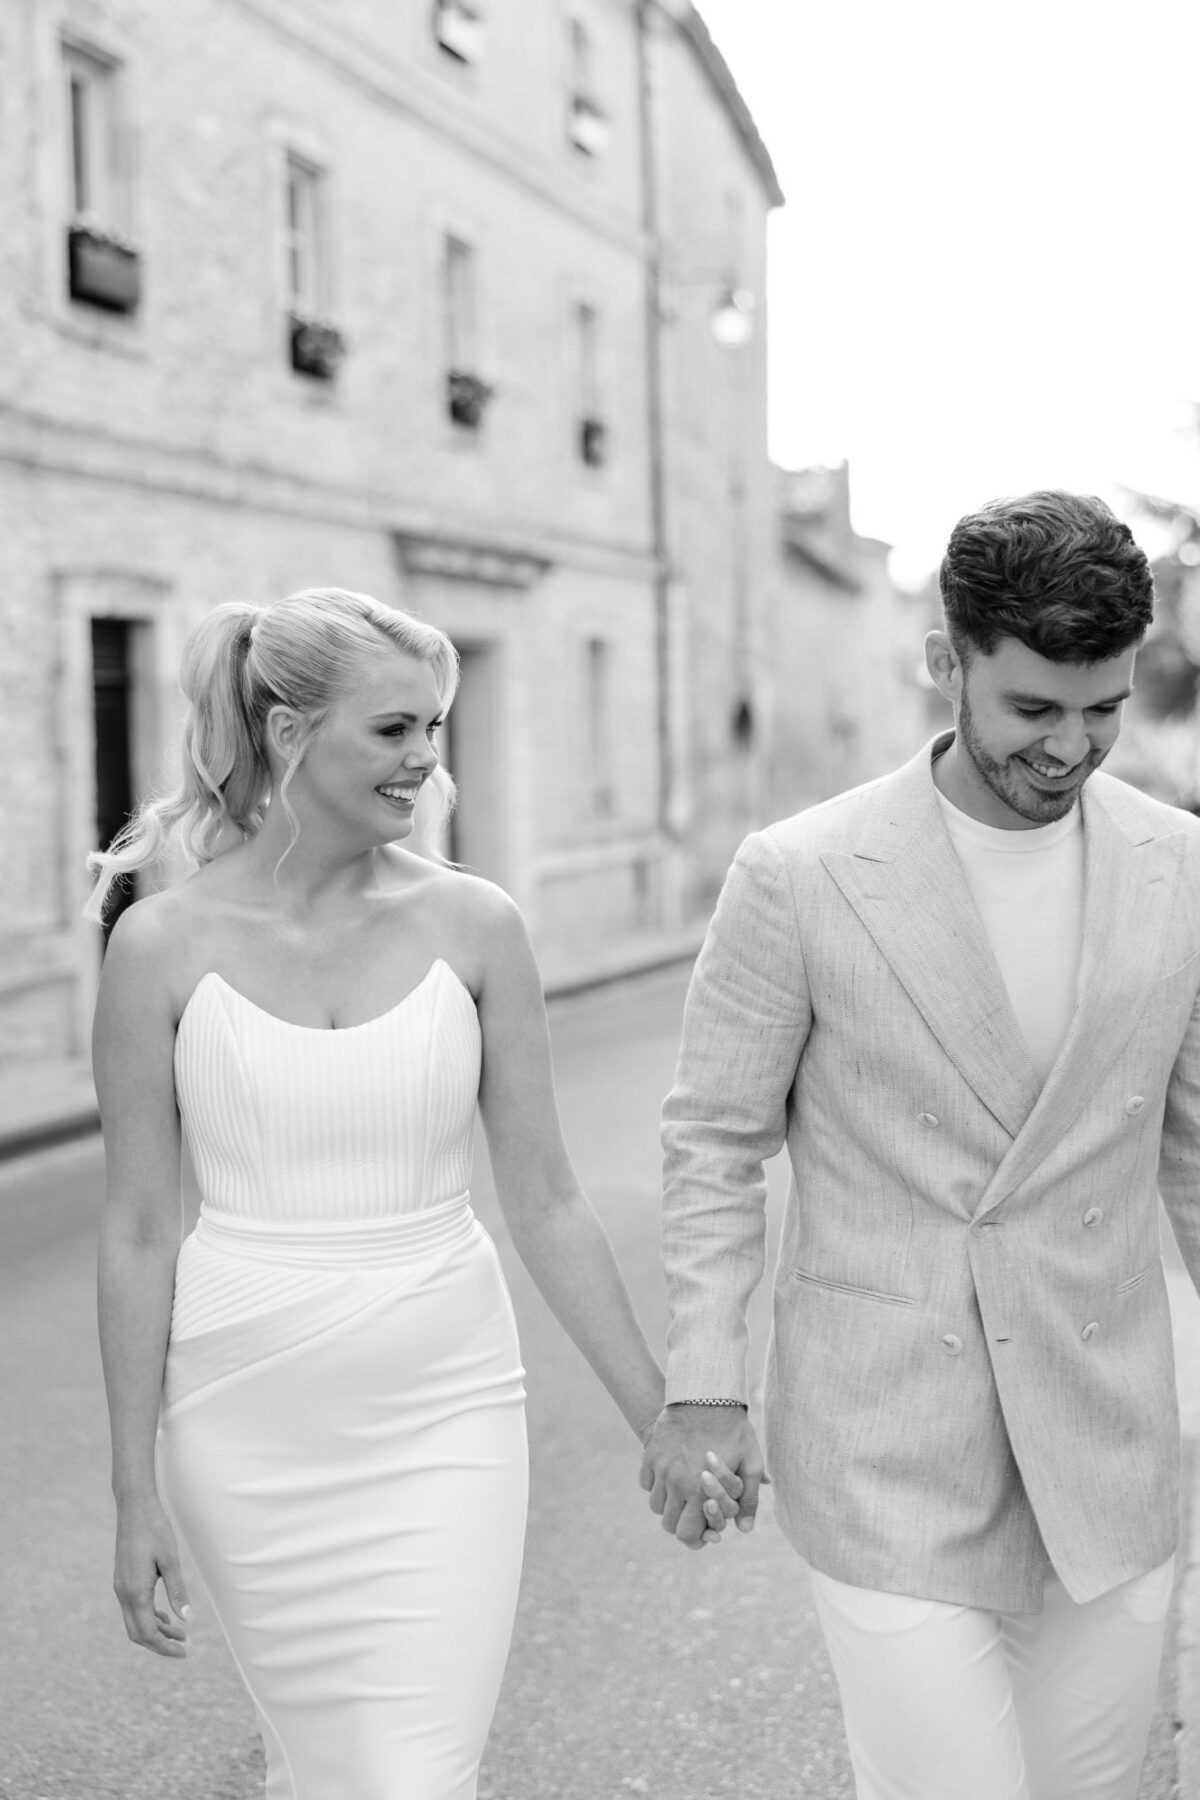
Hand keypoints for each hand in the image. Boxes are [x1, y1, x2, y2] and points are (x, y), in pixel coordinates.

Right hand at [113, 1494, 190, 1657]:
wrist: (134, 1506)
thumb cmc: (155, 1529)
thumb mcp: (171, 1559)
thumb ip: (177, 1590)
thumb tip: (187, 1620)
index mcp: (135, 1591)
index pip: (147, 1632)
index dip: (164, 1646)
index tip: (184, 1651)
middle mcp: (123, 1592)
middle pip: (138, 1633)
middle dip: (160, 1643)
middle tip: (184, 1647)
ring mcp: (121, 1587)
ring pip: (135, 1621)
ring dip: (156, 1630)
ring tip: (181, 1632)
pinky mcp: (123, 1580)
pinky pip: (133, 1608)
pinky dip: (149, 1616)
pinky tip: (166, 1615)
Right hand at [639, 1405, 767, 1549]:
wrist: (705, 1395)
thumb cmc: (733, 1429)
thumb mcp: (751, 1463)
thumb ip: (749, 1499)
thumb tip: (744, 1530)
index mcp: (699, 1490)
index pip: (686, 1533)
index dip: (694, 1538)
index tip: (702, 1532)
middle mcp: (675, 1483)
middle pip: (668, 1523)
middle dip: (681, 1523)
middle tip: (694, 1513)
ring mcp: (660, 1468)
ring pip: (656, 1505)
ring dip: (669, 1505)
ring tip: (684, 1494)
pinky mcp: (650, 1454)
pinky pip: (646, 1483)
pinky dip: (656, 1486)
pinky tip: (672, 1476)